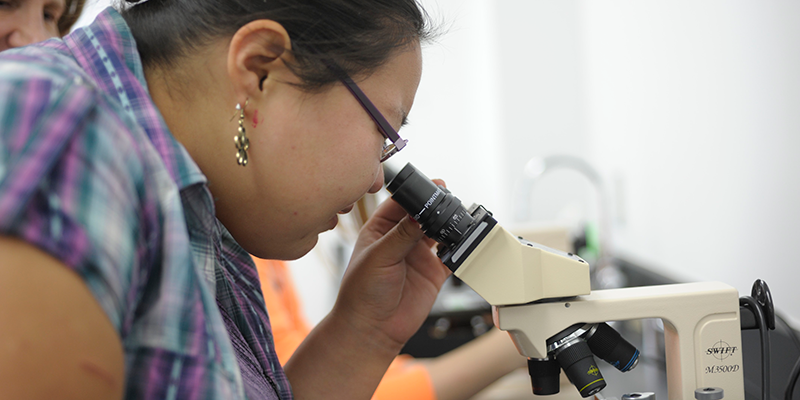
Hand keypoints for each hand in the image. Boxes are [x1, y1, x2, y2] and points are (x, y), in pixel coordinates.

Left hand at [333, 181, 451, 349]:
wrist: (372, 329)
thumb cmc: (361, 293)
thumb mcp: (379, 257)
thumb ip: (401, 235)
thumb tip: (420, 214)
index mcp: (380, 230)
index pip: (400, 203)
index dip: (415, 193)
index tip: (431, 186)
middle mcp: (400, 239)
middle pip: (423, 214)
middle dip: (435, 206)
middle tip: (447, 200)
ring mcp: (418, 255)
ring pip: (439, 231)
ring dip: (448, 225)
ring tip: (455, 220)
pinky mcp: (434, 272)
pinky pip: (451, 255)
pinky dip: (460, 248)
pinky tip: (462, 243)